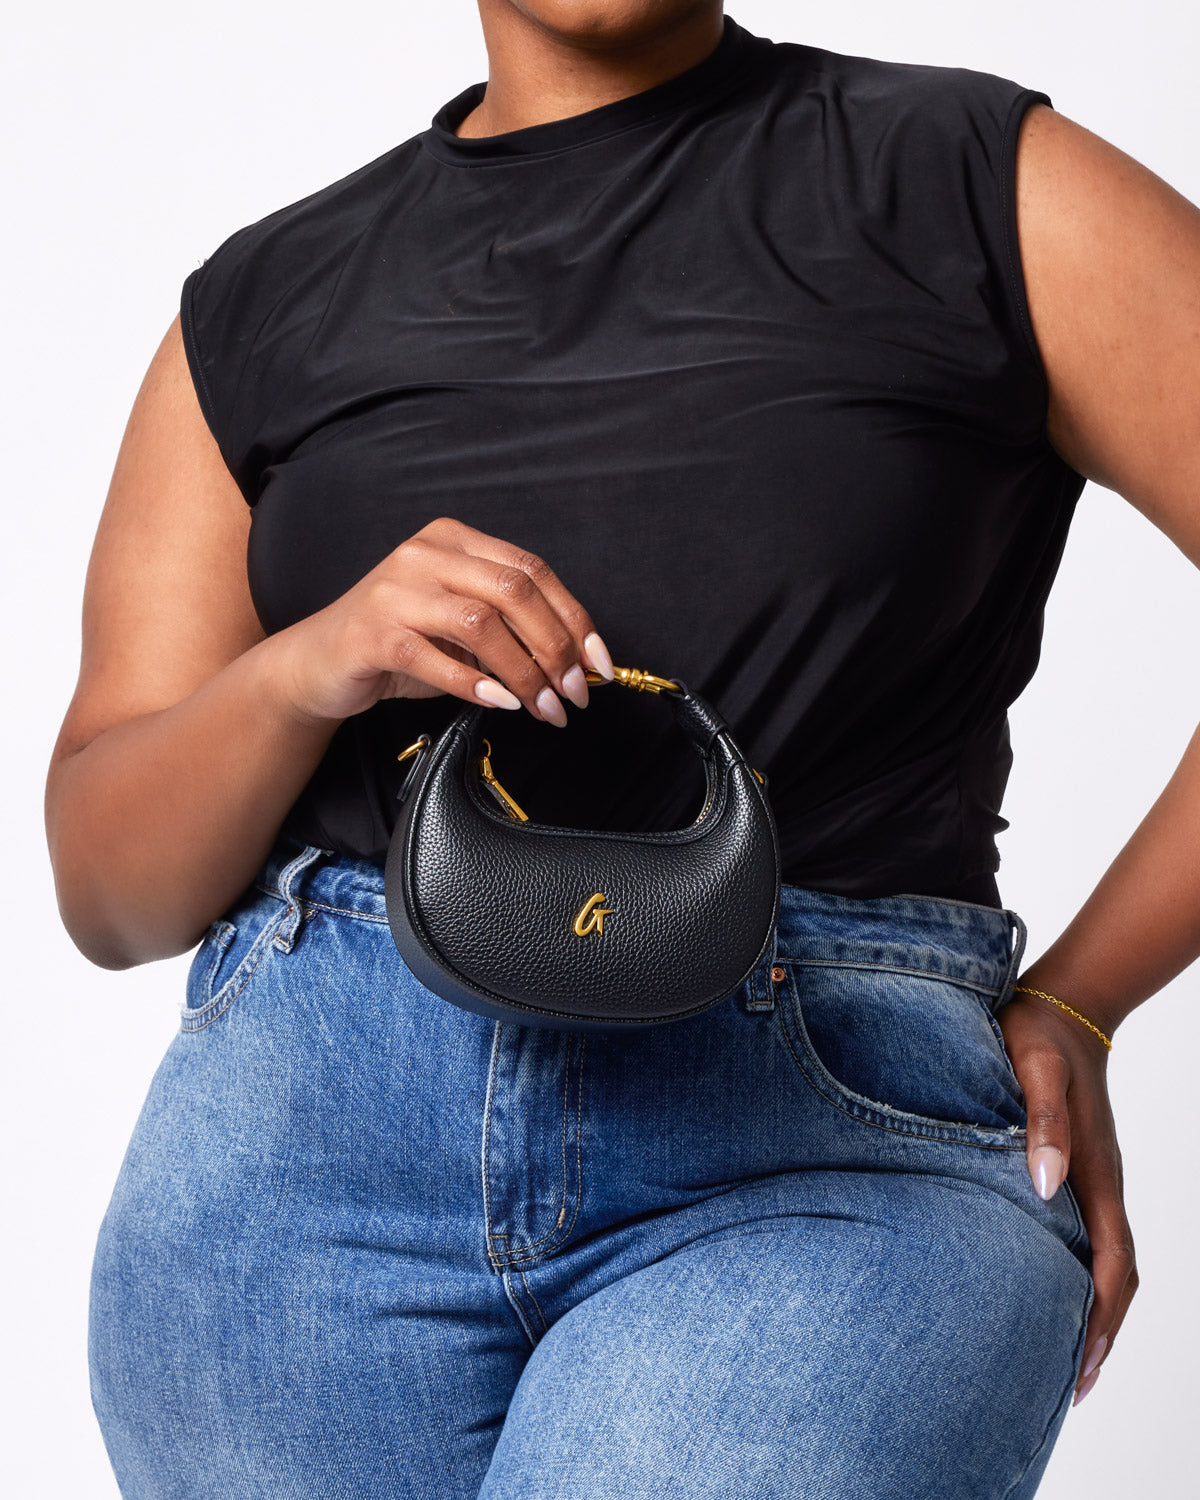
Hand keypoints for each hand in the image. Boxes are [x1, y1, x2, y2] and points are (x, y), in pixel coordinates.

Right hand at [268, 515, 614, 724]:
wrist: (319, 663)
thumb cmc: (398, 644)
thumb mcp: (460, 628)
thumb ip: (510, 630)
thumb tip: (576, 665)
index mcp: (454, 540)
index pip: (531, 570)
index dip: (574, 618)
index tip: (599, 664)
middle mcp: (425, 554)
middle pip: (513, 590)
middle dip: (556, 647)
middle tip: (575, 694)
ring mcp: (395, 590)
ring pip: (480, 622)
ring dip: (524, 673)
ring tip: (544, 708)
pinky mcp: (372, 631)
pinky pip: (434, 657)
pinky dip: (475, 684)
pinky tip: (500, 704)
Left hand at [996, 986, 1137, 1405]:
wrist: (1061, 1001)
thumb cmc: (1037, 1032)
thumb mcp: (1033, 1067)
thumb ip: (1042, 1120)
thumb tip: (1047, 1185)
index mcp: (1095, 1171)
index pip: (1111, 1264)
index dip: (1099, 1318)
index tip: (1080, 1366)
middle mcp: (1101, 1183)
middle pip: (1115, 1277)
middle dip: (1097, 1333)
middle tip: (1067, 1387)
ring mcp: (1094, 1178)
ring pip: (1104, 1260)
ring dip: (1090, 1309)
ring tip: (1059, 1357)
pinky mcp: (1078, 1167)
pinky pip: (1089, 1235)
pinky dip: (1079, 1274)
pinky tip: (1047, 1286)